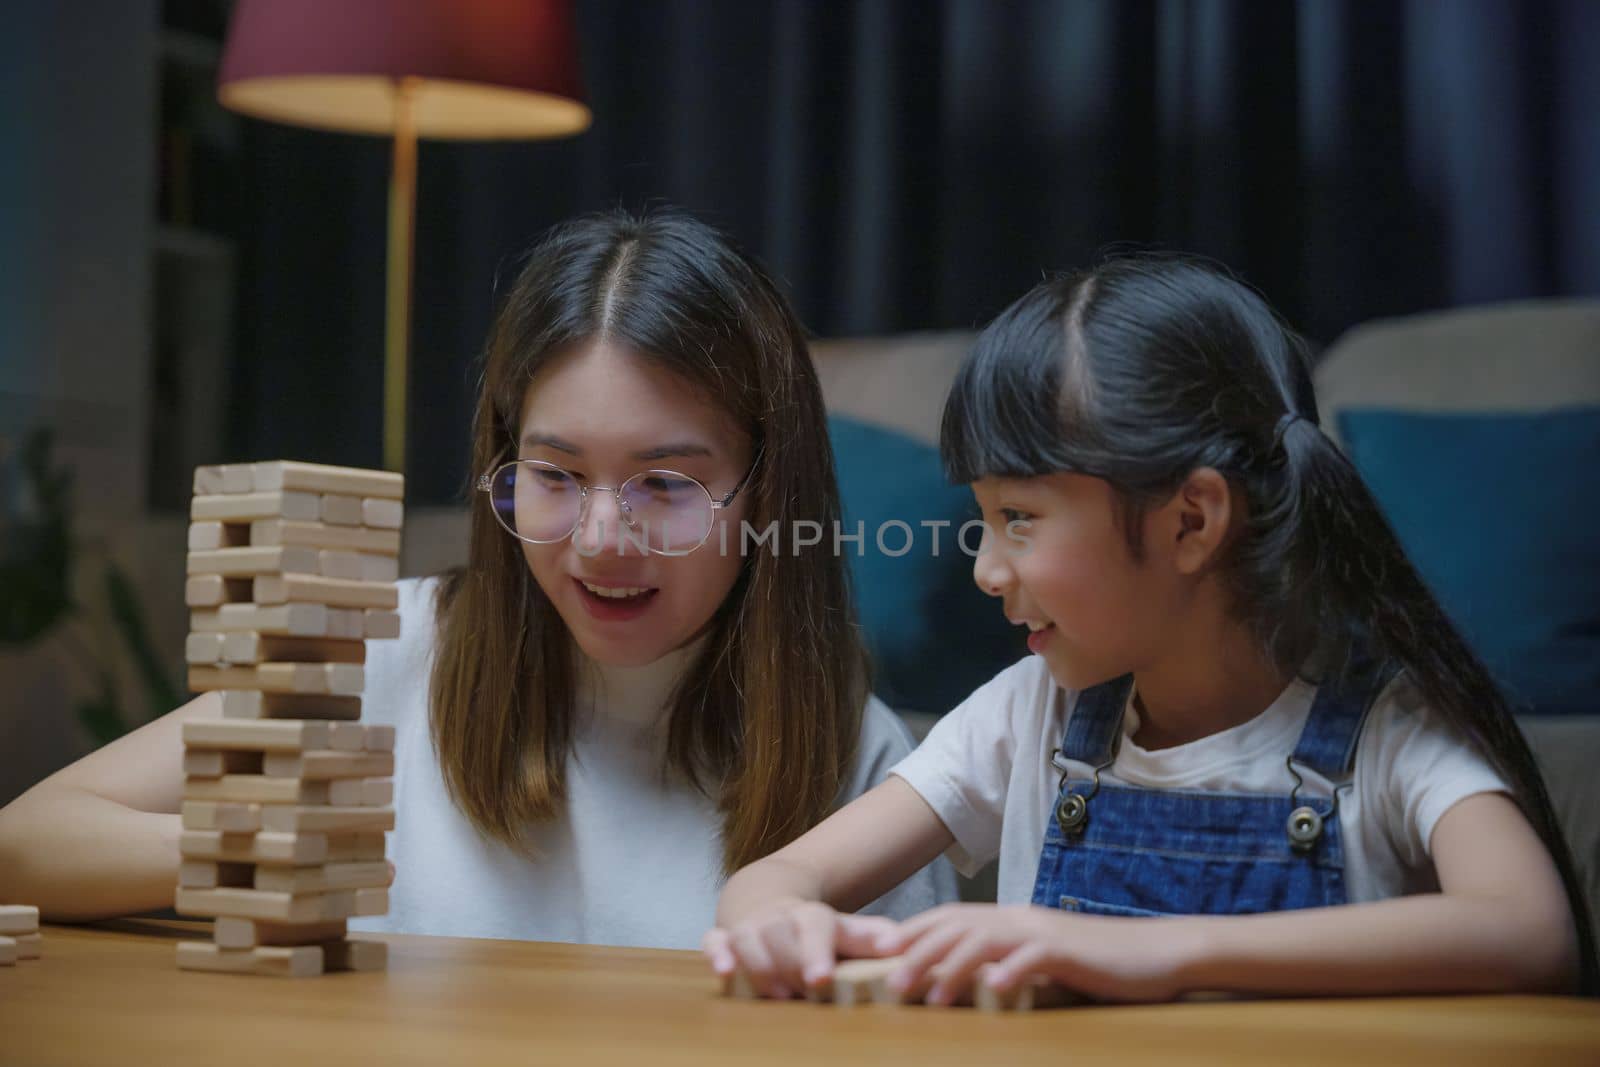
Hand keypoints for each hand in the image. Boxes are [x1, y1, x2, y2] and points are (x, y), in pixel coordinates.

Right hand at [702, 899, 901, 999]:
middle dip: (787, 963)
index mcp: (811, 915)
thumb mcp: (844, 932)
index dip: (816, 950)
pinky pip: (713, 940)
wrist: (771, 902)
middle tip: (798, 995)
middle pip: (778, 931)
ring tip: (775, 996)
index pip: (815, 924)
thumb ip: (869, 939)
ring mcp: (749, 925)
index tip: (821, 978)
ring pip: (746, 935)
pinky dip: (717, 953)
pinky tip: (725, 971)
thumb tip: (898, 946)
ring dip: (759, 966)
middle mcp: (778, 916)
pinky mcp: (724, 937)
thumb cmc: (815, 931)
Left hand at [874, 903, 1194, 1004]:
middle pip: (957, 928)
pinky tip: (992, 991)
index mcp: (1010, 919)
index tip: (880, 953)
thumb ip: (1005, 961)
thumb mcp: (1041, 960)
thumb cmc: (1095, 962)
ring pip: (985, 942)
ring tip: (928, 996)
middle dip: (919, 952)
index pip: (951, 920)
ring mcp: (1043, 932)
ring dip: (952, 968)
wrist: (1155, 952)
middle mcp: (1019, 919)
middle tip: (888, 982)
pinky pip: (1034, 959)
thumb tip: (968, 978)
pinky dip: (1010, 972)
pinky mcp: (1069, 952)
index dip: (914, 933)